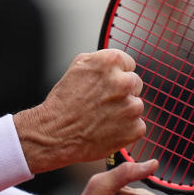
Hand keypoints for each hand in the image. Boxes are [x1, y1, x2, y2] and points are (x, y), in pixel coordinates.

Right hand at [15, 50, 144, 172]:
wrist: (55, 133)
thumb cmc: (63, 101)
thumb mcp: (78, 67)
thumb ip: (101, 61)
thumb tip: (117, 62)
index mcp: (110, 62)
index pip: (128, 63)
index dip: (116, 74)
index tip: (107, 84)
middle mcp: (124, 82)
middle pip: (135, 83)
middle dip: (122, 92)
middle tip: (102, 102)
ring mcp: (131, 106)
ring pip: (136, 105)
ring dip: (124, 110)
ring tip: (102, 116)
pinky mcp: (135, 128)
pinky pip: (137, 125)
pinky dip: (126, 129)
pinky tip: (107, 129)